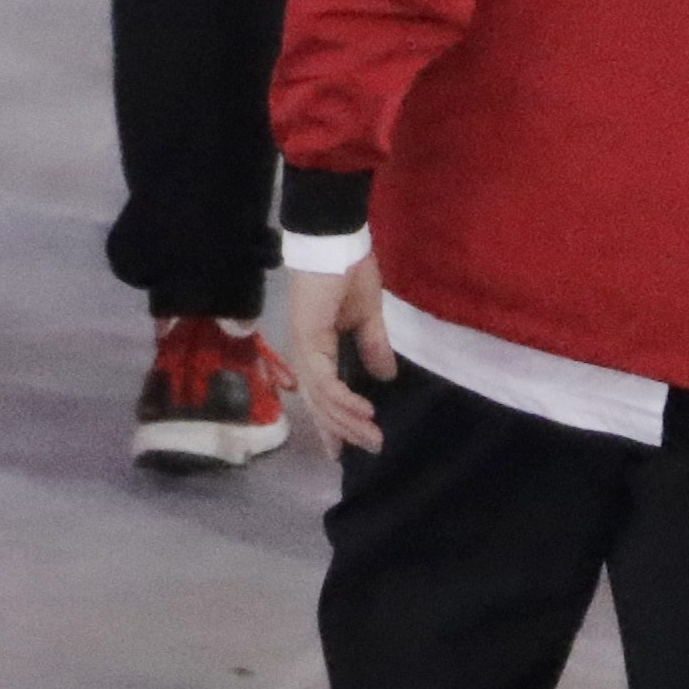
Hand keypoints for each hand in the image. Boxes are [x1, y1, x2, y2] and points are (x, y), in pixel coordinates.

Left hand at [279, 252, 396, 453]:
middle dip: (344, 429)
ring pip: (322, 398)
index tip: (348, 448)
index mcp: (318, 348)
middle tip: (370, 448)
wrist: (332, 240)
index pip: (324, 394)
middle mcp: (305, 355)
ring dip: (347, 420)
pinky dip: (342, 399)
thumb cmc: (349, 270)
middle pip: (321, 404)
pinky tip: (362, 412)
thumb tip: (385, 376)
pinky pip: (325, 380)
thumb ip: (374, 344)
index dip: (335, 421)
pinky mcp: (307, 341)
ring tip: (372, 436)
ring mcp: (303, 349)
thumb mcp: (369, 313)